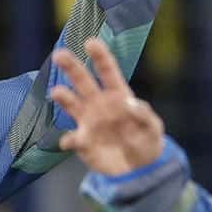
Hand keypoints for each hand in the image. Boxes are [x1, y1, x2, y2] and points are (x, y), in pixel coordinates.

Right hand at [48, 37, 165, 175]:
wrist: (139, 170)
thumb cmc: (147, 141)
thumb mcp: (153, 128)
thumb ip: (143, 114)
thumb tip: (128, 103)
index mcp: (117, 95)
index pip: (107, 71)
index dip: (99, 56)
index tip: (90, 42)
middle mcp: (99, 104)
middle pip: (83, 81)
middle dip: (71, 67)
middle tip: (59, 54)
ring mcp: (88, 122)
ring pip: (71, 104)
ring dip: (63, 97)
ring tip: (57, 93)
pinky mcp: (83, 142)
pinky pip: (71, 139)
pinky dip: (69, 139)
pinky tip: (70, 141)